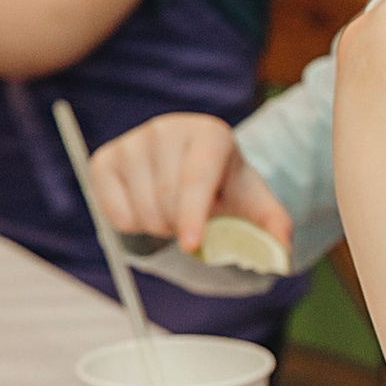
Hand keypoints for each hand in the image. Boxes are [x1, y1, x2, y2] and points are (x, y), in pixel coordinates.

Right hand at [88, 112, 294, 253]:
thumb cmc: (227, 187)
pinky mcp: (104, 160)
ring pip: (141, 210)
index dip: (193, 215)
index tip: (191, 245)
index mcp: (209, 135)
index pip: (196, 178)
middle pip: (166, 199)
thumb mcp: (257, 204)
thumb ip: (275, 229)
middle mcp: (166, 130)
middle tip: (196, 225)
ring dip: (160, 229)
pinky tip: (149, 210)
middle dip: (182, 228)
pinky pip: (113, 213)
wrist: (196, 167)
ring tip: (174, 214)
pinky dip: (133, 227)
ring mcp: (131, 142)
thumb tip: (280, 256)